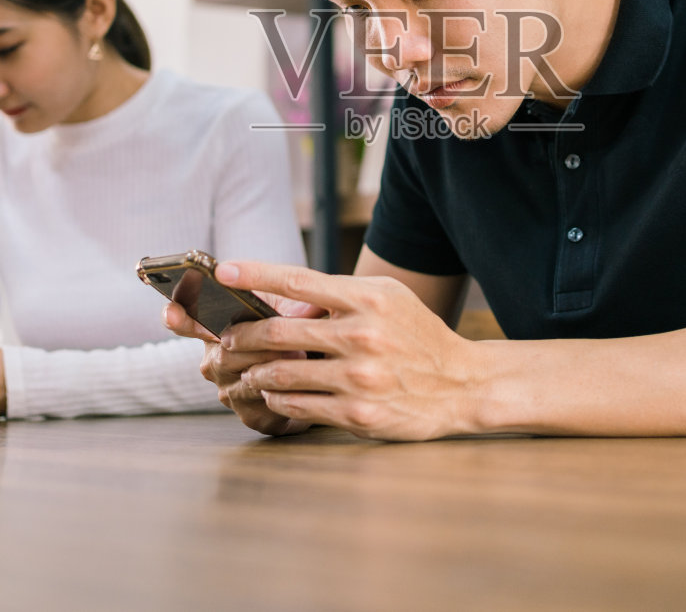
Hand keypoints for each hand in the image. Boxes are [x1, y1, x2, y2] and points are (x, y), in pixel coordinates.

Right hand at [163, 286, 322, 436]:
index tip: (173, 312)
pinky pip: (262, 407)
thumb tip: (298, 297)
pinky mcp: (251, 416)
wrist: (323, 367)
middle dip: (258, 346)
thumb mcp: (289, 302)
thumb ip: (284, 295)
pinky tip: (299, 384)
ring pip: (244, 381)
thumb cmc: (299, 329)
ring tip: (301, 356)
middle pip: (224, 355)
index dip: (176, 317)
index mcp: (216, 328)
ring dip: (274, 367)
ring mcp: (229, 391)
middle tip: (288, 339)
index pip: (185, 322)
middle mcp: (215, 362)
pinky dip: (283, 392)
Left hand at [211, 262, 482, 441]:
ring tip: (247, 372)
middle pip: (279, 332)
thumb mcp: (387, 299)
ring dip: (255, 373)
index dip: (255, 274)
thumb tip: (283, 297)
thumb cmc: (416, 335)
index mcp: (367, 299)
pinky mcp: (358, 415)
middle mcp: (362, 336)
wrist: (461, 385)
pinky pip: (298, 406)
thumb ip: (339, 295)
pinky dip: (277, 399)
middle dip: (242, 336)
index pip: (298, 280)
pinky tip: (274, 394)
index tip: (223, 271)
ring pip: (282, 373)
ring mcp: (359, 378)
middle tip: (225, 339)